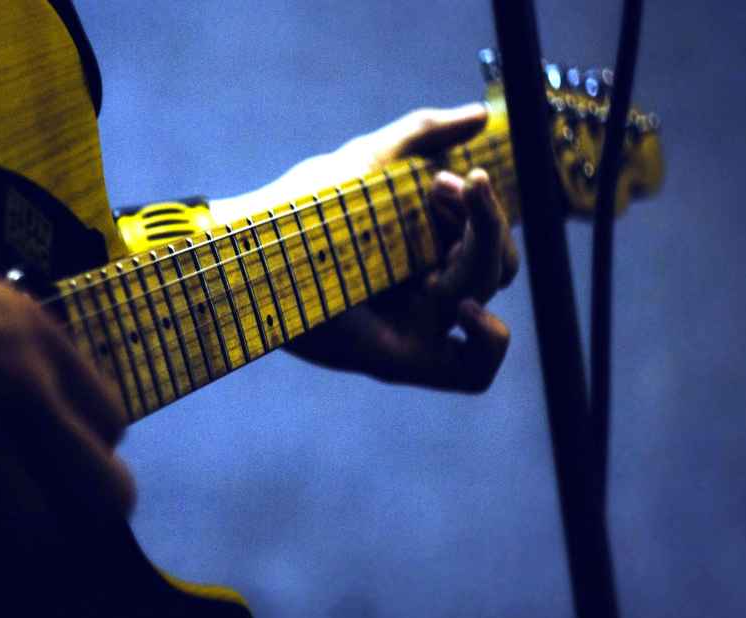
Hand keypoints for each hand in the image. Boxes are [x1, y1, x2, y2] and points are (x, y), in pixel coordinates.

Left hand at [287, 104, 519, 391]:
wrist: (249, 245)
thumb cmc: (299, 206)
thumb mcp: (365, 160)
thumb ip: (422, 134)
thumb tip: (481, 116)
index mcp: (421, 248)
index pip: (488, 239)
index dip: (486, 210)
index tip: (452, 179)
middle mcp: (421, 289)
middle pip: (496, 266)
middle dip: (486, 224)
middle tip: (441, 189)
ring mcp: (412, 326)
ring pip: (485, 298)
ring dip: (479, 254)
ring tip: (435, 237)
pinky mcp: (397, 360)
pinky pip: (471, 372)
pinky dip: (488, 341)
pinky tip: (464, 307)